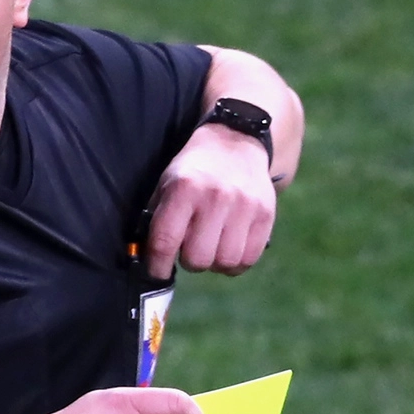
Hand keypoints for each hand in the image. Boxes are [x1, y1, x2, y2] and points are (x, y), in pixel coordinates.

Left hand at [145, 122, 276, 278]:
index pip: (165, 241)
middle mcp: (215, 197)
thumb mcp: (167, 183)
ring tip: (210, 249)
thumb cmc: (194, 170)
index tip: (157, 271)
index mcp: (184, 189)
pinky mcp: (266, 214)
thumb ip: (157, 218)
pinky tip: (227, 249)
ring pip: (225, 262)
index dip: (157, 265)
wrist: (235, 141)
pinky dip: (235, 263)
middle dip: (188, 261)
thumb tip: (147, 256)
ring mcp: (244, 207)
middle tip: (188, 250)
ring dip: (214, 263)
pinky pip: (248, 259)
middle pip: (198, 258)